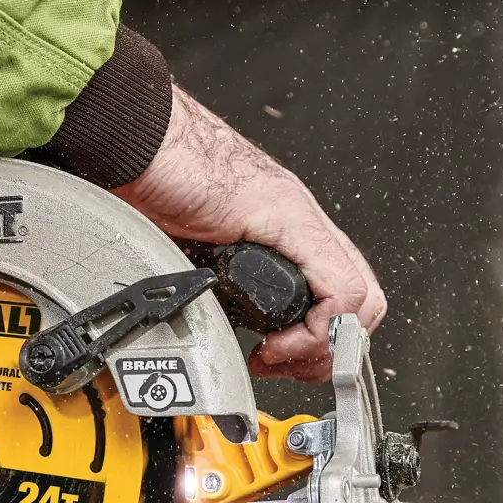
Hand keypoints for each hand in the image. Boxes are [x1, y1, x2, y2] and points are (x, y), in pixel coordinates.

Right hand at [114, 85, 384, 380]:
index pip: (342, 296)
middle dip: (322, 353)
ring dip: (317, 348)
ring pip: (359, 302)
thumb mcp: (194, 252)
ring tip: (271, 354)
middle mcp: (302, 225)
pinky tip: (269, 342)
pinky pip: (339, 290)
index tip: (274, 358)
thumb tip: (215, 324)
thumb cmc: (154, 180)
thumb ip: (218, 282)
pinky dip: (312, 334)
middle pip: (362, 304)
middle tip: (278, 362)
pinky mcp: (291, 220)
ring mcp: (301, 220)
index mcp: (285, 232)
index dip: (317, 343)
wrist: (140, 140)